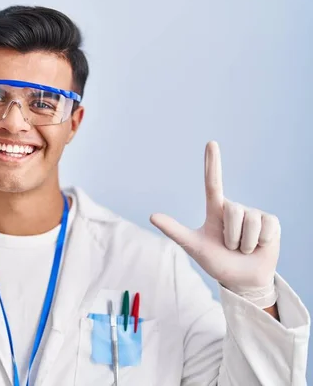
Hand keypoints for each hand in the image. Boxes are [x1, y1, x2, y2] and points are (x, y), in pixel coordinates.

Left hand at [150, 141, 280, 290]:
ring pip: (250, 221)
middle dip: (231, 236)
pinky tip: (259, 246)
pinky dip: (260, 242)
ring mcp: (254, 214)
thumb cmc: (217, 261)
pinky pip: (266, 227)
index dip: (213, 163)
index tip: (211, 143)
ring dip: (244, 242)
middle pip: (232, 210)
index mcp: (216, 210)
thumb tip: (151, 216)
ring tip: (243, 249)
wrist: (242, 279)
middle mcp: (235, 208)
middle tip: (230, 247)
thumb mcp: (194, 246)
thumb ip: (174, 231)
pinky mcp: (271, 222)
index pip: (212, 183)